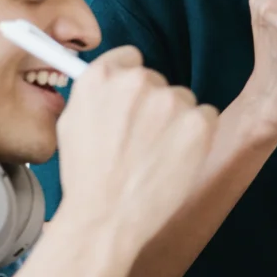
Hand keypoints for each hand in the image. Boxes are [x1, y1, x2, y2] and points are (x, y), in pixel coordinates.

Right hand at [54, 48, 218, 251]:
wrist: (107, 218)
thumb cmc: (87, 179)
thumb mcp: (71, 124)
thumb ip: (94, 94)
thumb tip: (110, 78)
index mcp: (100, 78)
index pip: (130, 58)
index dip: (131, 84)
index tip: (132, 102)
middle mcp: (137, 81)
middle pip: (158, 82)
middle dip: (153, 106)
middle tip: (140, 140)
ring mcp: (171, 101)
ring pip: (183, 100)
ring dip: (176, 121)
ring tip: (154, 156)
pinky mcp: (199, 122)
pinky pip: (206, 117)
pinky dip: (197, 136)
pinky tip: (175, 159)